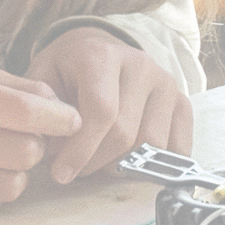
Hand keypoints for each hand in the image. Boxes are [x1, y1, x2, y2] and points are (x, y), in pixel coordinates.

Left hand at [24, 24, 192, 185]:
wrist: (97, 50)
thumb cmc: (66, 71)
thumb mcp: (41, 80)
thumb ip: (45, 112)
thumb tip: (54, 148)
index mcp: (103, 55)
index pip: (102, 111)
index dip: (81, 150)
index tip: (61, 174)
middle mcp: (141, 65)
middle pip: (125, 134)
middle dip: (95, 162)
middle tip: (75, 168)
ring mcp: (166, 84)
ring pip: (152, 146)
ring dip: (123, 165)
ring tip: (99, 162)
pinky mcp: (182, 102)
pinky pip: (177, 148)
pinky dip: (155, 165)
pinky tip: (130, 164)